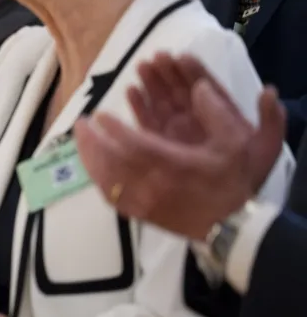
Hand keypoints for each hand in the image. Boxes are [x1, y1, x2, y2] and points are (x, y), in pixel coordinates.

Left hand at [73, 52, 284, 239]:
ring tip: (82, 141)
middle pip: (113, 162)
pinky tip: (93, 167)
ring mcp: (144, 203)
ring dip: (90, 159)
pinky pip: (112, 198)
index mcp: (175, 166)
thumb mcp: (236, 144)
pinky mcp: (141, 216)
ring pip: (107, 180)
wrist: (233, 229)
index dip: (115, 130)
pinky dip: (98, 179)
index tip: (100, 114)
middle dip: (92, 142)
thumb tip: (200, 88)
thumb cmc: (232, 183)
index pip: (136, 145)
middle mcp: (154, 185)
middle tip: (80, 123)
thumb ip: (219, 113)